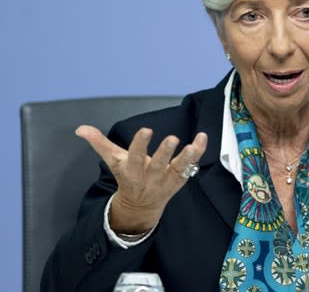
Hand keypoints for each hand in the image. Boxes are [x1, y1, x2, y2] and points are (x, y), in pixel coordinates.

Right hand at [75, 125, 207, 232]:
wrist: (140, 206)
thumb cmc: (127, 177)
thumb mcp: (113, 161)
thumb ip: (99, 143)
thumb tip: (80, 128)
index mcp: (131, 172)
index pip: (134, 157)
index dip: (139, 144)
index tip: (146, 130)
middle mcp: (150, 177)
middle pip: (157, 165)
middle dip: (164, 153)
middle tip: (173, 138)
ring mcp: (167, 180)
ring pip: (178, 169)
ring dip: (186, 157)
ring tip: (193, 145)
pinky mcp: (180, 180)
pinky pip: (191, 166)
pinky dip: (198, 153)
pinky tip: (202, 137)